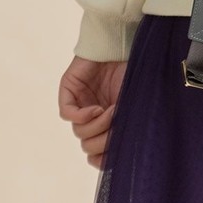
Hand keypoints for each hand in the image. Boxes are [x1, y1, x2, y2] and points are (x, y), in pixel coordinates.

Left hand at [58, 54, 127, 170]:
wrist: (123, 43)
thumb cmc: (132, 70)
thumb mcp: (134, 102)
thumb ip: (128, 125)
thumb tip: (126, 152)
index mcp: (106, 120)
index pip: (96, 150)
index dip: (102, 158)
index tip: (113, 156)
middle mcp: (91, 114)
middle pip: (88, 144)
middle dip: (103, 139)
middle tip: (117, 125)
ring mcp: (79, 103)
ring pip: (79, 132)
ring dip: (97, 125)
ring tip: (111, 110)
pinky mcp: (68, 90)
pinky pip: (68, 113)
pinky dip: (82, 116)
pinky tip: (96, 109)